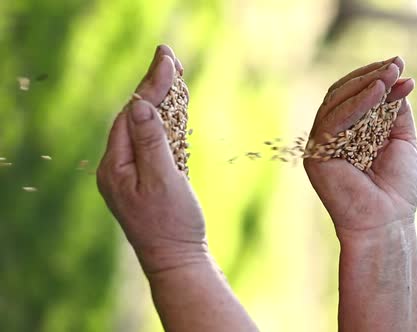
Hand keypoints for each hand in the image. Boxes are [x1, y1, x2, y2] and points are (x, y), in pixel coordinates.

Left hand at [97, 45, 206, 274]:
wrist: (177, 260)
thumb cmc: (172, 224)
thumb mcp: (163, 180)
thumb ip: (150, 142)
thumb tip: (138, 104)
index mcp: (114, 167)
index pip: (130, 115)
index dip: (149, 86)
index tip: (167, 60)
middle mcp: (116, 168)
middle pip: (132, 117)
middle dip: (152, 87)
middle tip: (169, 57)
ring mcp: (129, 174)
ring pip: (142, 128)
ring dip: (157, 101)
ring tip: (172, 74)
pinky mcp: (144, 179)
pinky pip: (150, 142)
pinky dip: (162, 122)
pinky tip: (171, 110)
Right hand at [304, 57, 416, 237]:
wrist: (388, 221)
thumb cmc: (397, 187)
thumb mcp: (402, 139)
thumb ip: (395, 111)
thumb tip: (397, 79)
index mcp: (349, 132)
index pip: (354, 95)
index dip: (374, 76)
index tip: (399, 65)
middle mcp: (332, 135)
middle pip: (343, 94)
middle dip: (370, 76)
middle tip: (396, 65)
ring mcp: (321, 144)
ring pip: (336, 102)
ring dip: (364, 84)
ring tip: (390, 74)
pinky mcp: (316, 155)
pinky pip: (333, 121)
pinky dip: (355, 104)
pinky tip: (378, 92)